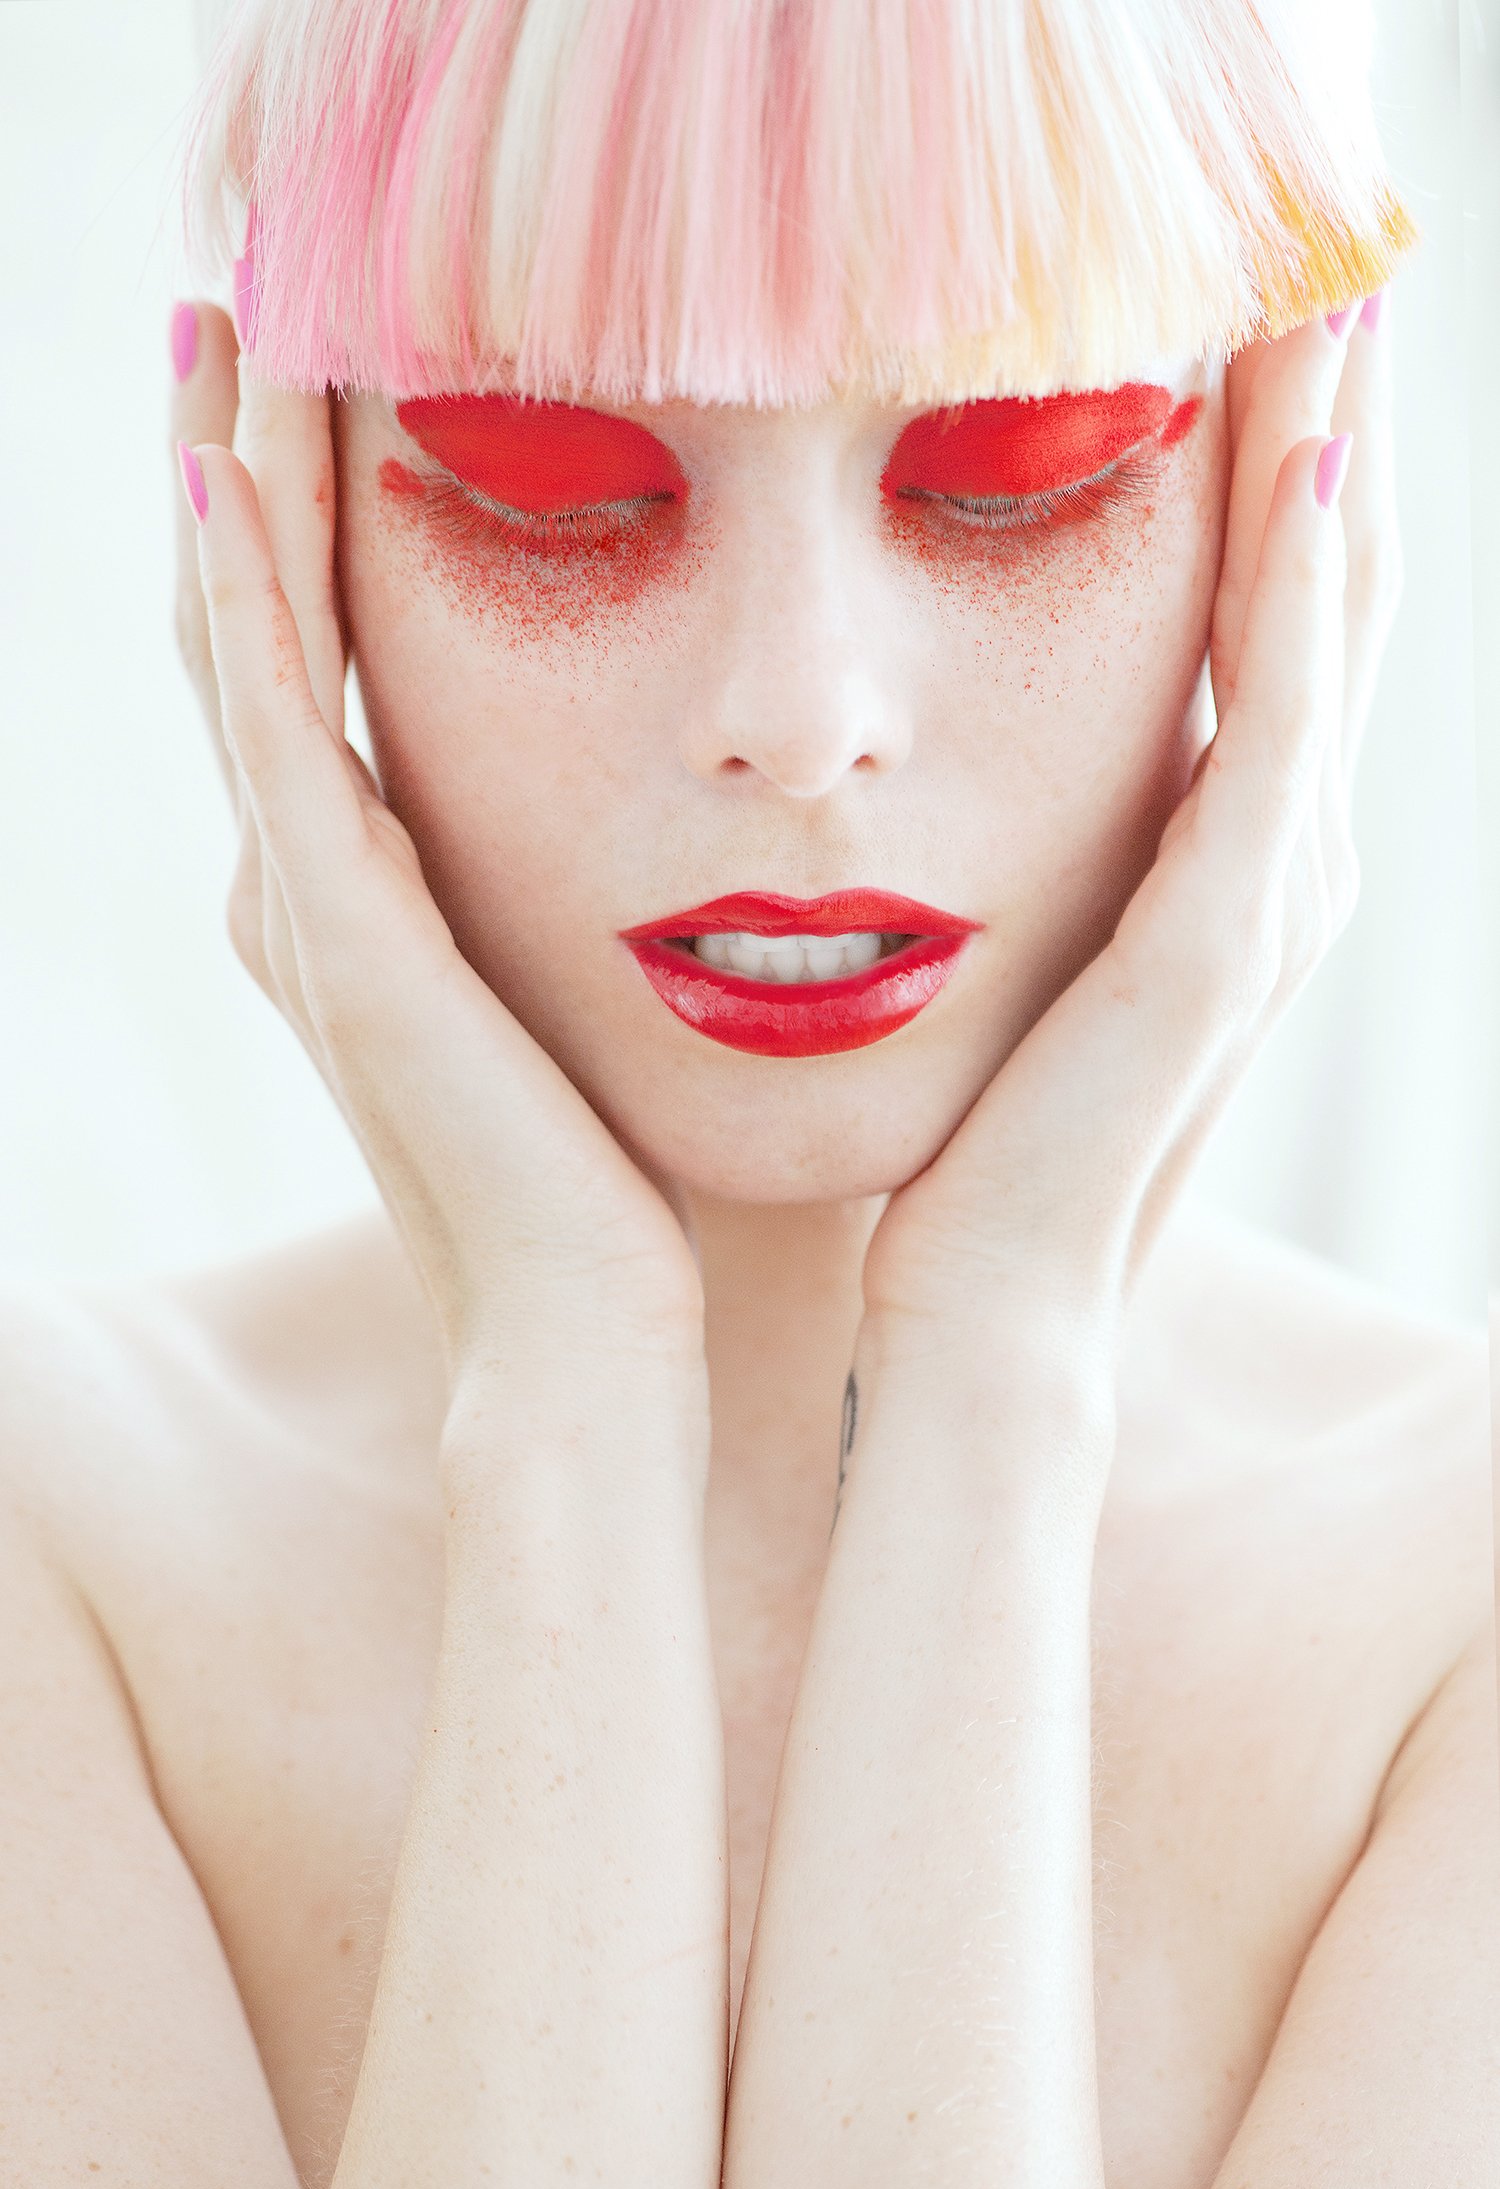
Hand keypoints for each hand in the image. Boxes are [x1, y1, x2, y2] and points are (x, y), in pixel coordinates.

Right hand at [169, 309, 706, 1392]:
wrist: (598, 1335)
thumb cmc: (621, 1184)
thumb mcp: (591, 1007)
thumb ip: (580, 911)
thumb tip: (668, 829)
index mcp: (375, 899)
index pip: (319, 671)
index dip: (302, 531)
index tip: (328, 388)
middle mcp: (316, 890)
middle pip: (257, 637)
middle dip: (246, 473)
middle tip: (246, 309)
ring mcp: (314, 912)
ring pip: (244, 655)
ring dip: (230, 489)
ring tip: (229, 330)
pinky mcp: (342, 938)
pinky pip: (275, 734)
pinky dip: (243, 605)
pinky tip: (232, 476)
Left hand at [859, 304, 1400, 1365]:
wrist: (979, 1315)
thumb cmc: (976, 1144)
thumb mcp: (1023, 956)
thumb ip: (1046, 848)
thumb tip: (967, 744)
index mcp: (1227, 851)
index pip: (1271, 611)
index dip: (1278, 457)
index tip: (1250, 308)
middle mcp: (1284, 853)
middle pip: (1329, 584)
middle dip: (1328, 413)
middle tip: (1325, 240)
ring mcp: (1276, 889)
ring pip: (1329, 618)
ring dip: (1336, 446)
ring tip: (1333, 280)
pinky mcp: (1232, 929)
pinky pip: (1279, 710)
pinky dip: (1297, 576)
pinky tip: (1298, 444)